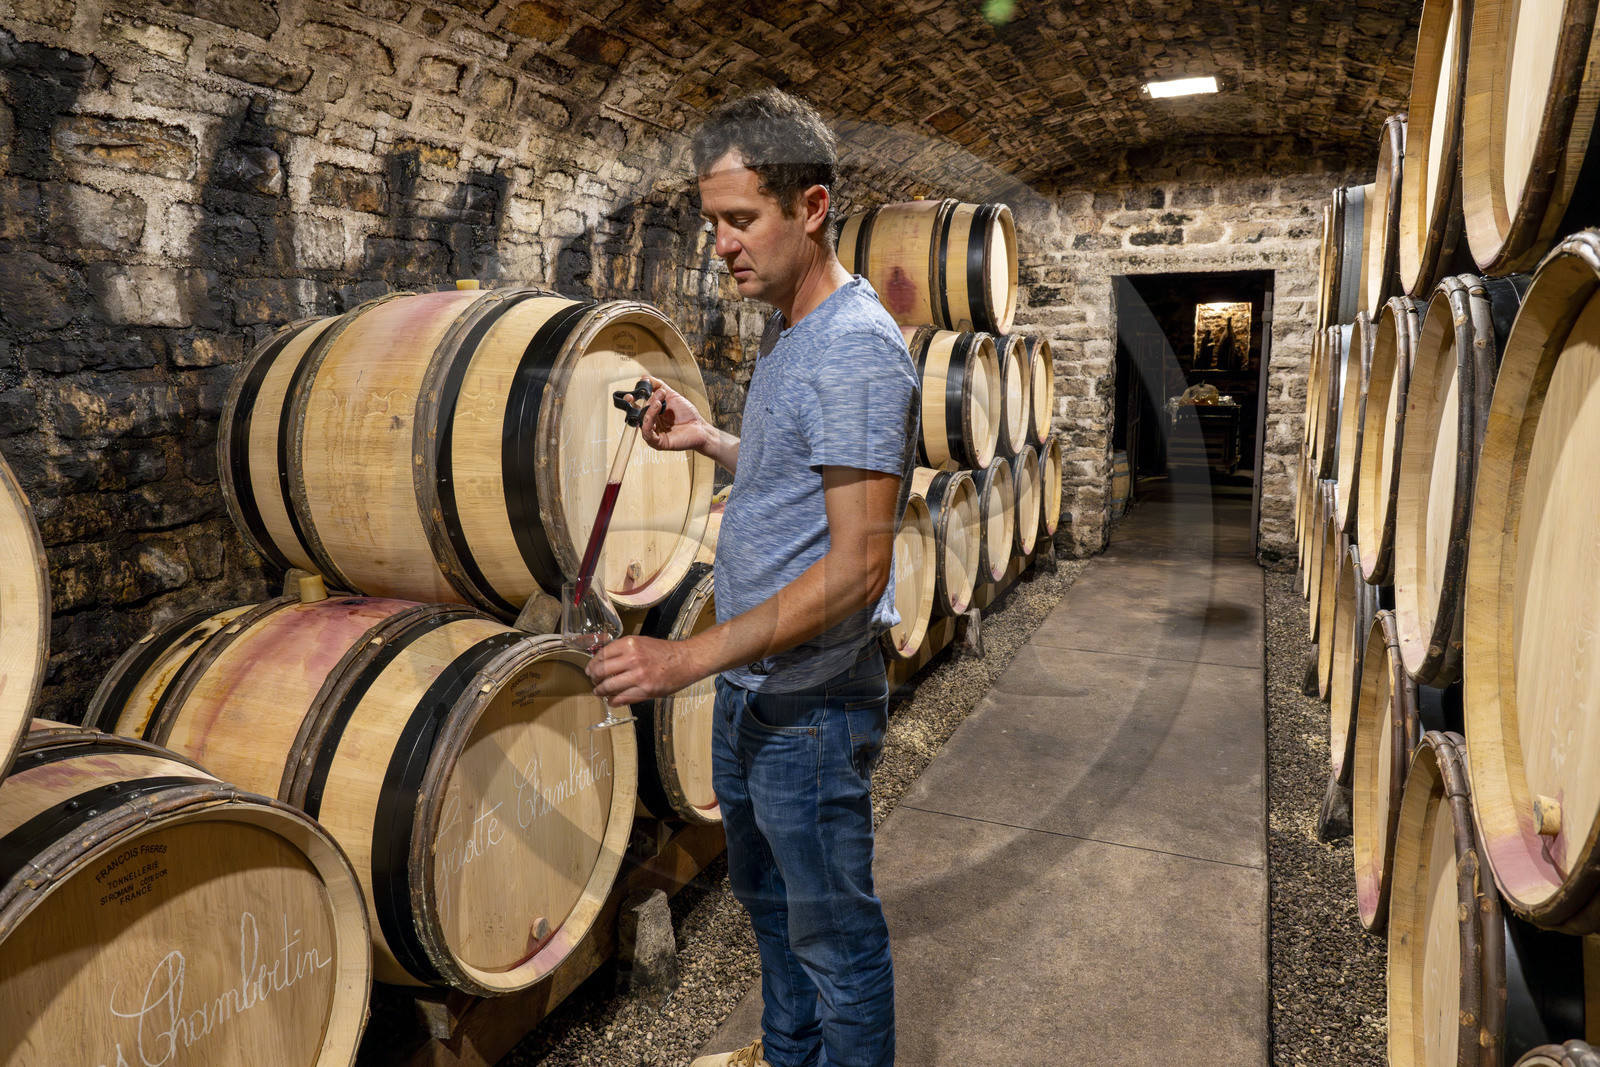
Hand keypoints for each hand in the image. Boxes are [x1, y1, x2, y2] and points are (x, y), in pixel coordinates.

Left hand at [584, 634, 703, 706]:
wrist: (685, 660)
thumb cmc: (664, 652)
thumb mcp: (642, 642)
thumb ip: (623, 650)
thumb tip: (604, 659)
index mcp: (630, 644)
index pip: (602, 654)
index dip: (593, 663)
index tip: (590, 669)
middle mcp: (632, 658)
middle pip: (601, 670)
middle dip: (593, 678)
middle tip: (593, 681)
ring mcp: (638, 675)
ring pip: (608, 686)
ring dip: (600, 691)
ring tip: (599, 692)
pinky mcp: (645, 690)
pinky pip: (621, 698)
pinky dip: (613, 701)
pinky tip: (611, 700)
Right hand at [639, 376, 712, 453]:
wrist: (700, 427)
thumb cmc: (687, 414)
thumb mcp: (672, 395)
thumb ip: (659, 386)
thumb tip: (645, 378)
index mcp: (652, 414)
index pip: (636, 408)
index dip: (631, 401)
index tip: (632, 393)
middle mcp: (651, 424)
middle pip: (641, 413)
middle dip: (647, 402)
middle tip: (657, 395)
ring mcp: (654, 434)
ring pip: (644, 422)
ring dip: (649, 410)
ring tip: (659, 402)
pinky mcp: (658, 443)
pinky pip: (648, 434)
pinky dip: (648, 423)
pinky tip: (655, 412)